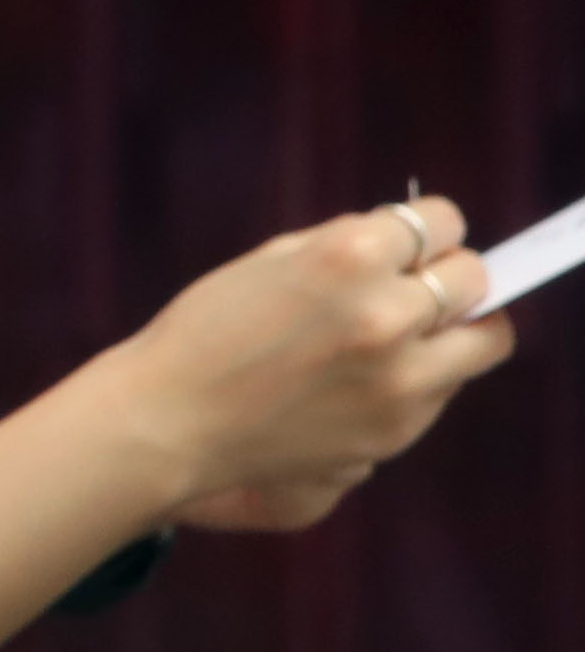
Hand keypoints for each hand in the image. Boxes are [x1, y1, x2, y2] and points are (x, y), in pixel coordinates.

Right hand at [122, 195, 516, 532]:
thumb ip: (355, 248)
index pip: (445, 223)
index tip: (410, 246)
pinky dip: (417, 379)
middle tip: (415, 291)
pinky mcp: (398, 429)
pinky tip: (360, 382)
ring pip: (485, 341)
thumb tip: (422, 250)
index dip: (426, 232)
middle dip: (448, 278)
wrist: (166, 421)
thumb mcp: (275, 261)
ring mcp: (399, 379)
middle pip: (474, 279)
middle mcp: (386, 313)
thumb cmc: (208, 331)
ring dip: (453, 331)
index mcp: (349, 255)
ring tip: (406, 338)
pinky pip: (441, 390)